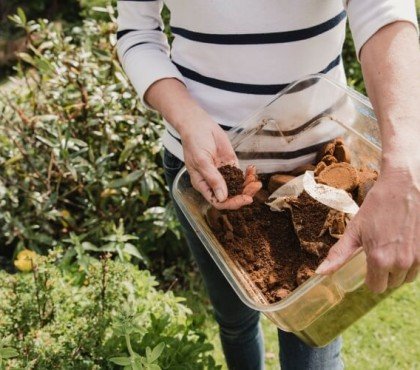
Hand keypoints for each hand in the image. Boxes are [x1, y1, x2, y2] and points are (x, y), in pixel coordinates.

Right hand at [180, 111, 260, 209]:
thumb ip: (213, 179)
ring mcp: (223, 174)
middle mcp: (214, 182)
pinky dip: (249, 175)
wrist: (199, 125)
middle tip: (255, 187)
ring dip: (248, 185)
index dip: (232, 203)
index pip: (218, 201)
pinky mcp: (230, 165)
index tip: (244, 199)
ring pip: (238, 187)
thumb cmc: (194, 142)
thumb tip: (222, 197)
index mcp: (203, 185)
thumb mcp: (202, 161)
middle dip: (244, 194)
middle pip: (231, 196)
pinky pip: (241, 175)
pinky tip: (252, 170)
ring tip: (256, 181)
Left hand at [316, 165, 419, 292]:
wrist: (405, 186)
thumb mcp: (354, 230)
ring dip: (400, 268)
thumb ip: (339, 254)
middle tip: (380, 250)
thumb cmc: (378, 206)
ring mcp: (419, 258)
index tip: (368, 263)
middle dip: (384, 272)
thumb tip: (320, 272)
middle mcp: (402, 263)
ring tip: (393, 246)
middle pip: (391, 283)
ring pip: (407, 277)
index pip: (375, 287)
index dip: (370, 277)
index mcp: (380, 260)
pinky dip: (413, 261)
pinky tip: (406, 243)